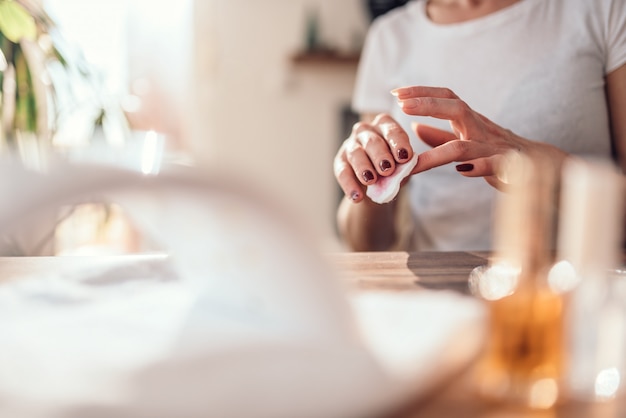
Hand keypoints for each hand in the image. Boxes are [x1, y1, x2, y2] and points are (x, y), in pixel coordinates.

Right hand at [334, 113, 413, 202]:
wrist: (378, 186)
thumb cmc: (395, 168)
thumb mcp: (405, 165)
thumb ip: (409, 164)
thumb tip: (410, 166)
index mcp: (384, 125)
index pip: (391, 130)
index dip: (398, 143)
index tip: (405, 156)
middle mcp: (365, 130)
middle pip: (372, 141)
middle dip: (380, 155)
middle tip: (387, 169)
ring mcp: (350, 144)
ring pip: (355, 154)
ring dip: (363, 167)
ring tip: (371, 181)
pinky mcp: (340, 161)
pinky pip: (342, 172)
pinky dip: (349, 185)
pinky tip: (357, 197)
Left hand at [393, 86, 568, 189]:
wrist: (543, 167)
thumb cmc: (500, 154)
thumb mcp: (469, 142)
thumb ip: (442, 137)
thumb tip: (415, 126)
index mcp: (470, 123)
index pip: (446, 99)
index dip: (422, 93)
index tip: (396, 93)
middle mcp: (482, 130)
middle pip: (456, 108)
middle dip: (428, 105)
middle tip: (401, 105)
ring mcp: (495, 148)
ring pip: (466, 145)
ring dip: (438, 153)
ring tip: (415, 163)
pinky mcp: (509, 168)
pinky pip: (495, 165)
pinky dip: (480, 167)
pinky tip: (464, 170)